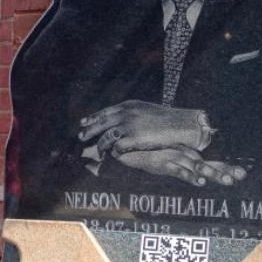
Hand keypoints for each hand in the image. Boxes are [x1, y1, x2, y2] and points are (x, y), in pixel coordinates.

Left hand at [79, 101, 208, 152]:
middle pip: (100, 124)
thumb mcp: (144, 110)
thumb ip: (130, 113)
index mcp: (128, 106)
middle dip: (89, 131)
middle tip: (80, 137)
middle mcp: (125, 114)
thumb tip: (116, 120)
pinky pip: (116, 148)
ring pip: (106, 138)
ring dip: (100, 146)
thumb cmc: (164, 119)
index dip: (92, 118)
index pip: (104, 112)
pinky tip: (112, 155)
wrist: (180, 125)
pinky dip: (114, 152)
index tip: (83, 123)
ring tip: (97, 151)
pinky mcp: (133, 139)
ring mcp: (129, 126)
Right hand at [114, 146, 246, 186]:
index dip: (226, 168)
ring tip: (226, 180)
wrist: (122, 148)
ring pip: (196, 166)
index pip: (209, 162)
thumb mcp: (163, 161)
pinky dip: (188, 175)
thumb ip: (178, 166)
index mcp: (185, 155)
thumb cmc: (143, 154)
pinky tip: (199, 180)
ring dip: (211, 172)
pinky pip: (176, 170)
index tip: (242, 174)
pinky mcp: (159, 163)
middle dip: (224, 170)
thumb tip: (195, 177)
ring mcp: (171, 158)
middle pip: (207, 164)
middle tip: (241, 176)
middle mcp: (182, 155)